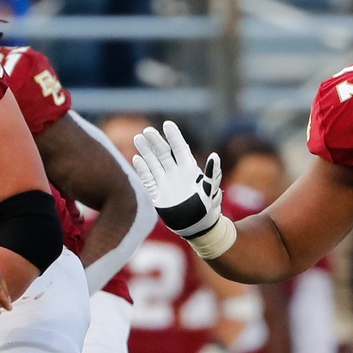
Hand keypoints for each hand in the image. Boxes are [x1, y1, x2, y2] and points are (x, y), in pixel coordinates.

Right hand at [132, 120, 223, 238]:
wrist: (197, 227)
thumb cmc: (207, 208)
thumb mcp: (211, 190)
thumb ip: (212, 174)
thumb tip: (215, 156)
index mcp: (189, 169)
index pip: (180, 148)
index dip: (174, 136)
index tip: (167, 124)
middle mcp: (176, 172)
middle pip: (163, 152)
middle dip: (156, 141)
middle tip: (148, 131)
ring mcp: (165, 182)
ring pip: (153, 162)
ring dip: (146, 151)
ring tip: (138, 138)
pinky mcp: (156, 193)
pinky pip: (147, 178)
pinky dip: (142, 169)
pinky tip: (136, 158)